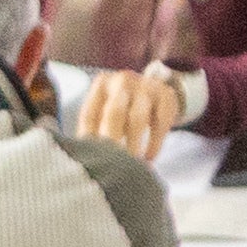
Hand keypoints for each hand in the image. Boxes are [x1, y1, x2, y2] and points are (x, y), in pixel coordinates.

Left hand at [66, 67, 188, 156]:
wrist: (156, 90)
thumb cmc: (123, 109)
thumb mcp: (105, 112)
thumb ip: (92, 130)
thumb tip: (80, 157)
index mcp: (101, 85)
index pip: (90, 114)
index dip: (90, 139)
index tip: (94, 161)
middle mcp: (122, 81)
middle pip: (114, 113)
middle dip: (113, 142)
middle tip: (114, 166)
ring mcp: (146, 86)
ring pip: (138, 118)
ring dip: (134, 144)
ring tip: (133, 165)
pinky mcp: (166, 95)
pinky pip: (160, 122)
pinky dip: (154, 143)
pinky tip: (149, 157)